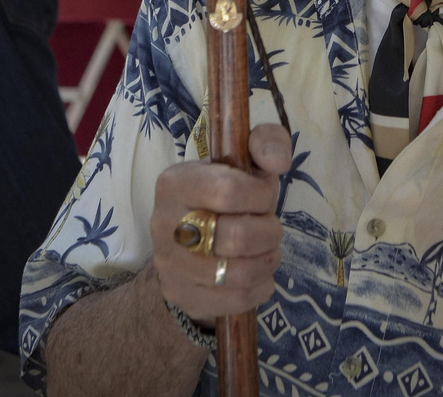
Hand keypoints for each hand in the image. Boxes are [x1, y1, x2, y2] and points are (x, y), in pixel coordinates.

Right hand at [147, 124, 290, 322]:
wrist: (189, 243)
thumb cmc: (225, 195)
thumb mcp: (244, 161)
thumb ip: (266, 143)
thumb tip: (278, 161)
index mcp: (176, 182)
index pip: (228, 190)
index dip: (261, 197)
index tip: (265, 196)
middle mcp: (164, 223)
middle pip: (237, 237)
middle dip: (269, 233)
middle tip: (269, 228)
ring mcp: (169, 264)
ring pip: (239, 274)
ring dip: (268, 261)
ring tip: (266, 250)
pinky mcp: (182, 295)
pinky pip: (236, 299)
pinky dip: (261, 287)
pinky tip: (258, 274)